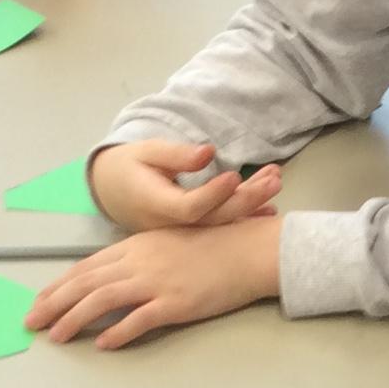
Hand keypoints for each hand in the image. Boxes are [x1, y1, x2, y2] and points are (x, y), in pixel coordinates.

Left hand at [26, 219, 281, 348]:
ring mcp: (157, 282)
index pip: (86, 267)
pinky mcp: (176, 303)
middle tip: (32, 323)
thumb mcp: (168, 244)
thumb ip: (139, 260)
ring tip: (57, 337)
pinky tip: (102, 344)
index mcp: (135, 246)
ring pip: (103, 300)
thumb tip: (115, 281)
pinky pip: (139, 320)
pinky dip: (118, 332)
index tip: (40, 302)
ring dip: (75, 319)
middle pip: (86, 283)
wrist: (247, 249)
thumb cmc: (213, 246)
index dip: (59, 285)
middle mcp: (140, 262)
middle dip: (54, 303)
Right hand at [87, 140, 282, 230]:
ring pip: (220, 224)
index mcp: (155, 206)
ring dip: (251, 204)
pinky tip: (269, 210)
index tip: (235, 175)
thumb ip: (176, 155)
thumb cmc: (130, 166)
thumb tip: (208, 153)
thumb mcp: (147, 151)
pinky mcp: (191, 235)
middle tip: (274, 179)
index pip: (189, 207)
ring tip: (276, 183)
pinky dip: (245, 217)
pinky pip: (220, 229)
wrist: (112, 191)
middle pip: (213, 219)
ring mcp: (182, 235)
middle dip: (246, 199)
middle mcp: (171, 227)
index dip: (213, 194)